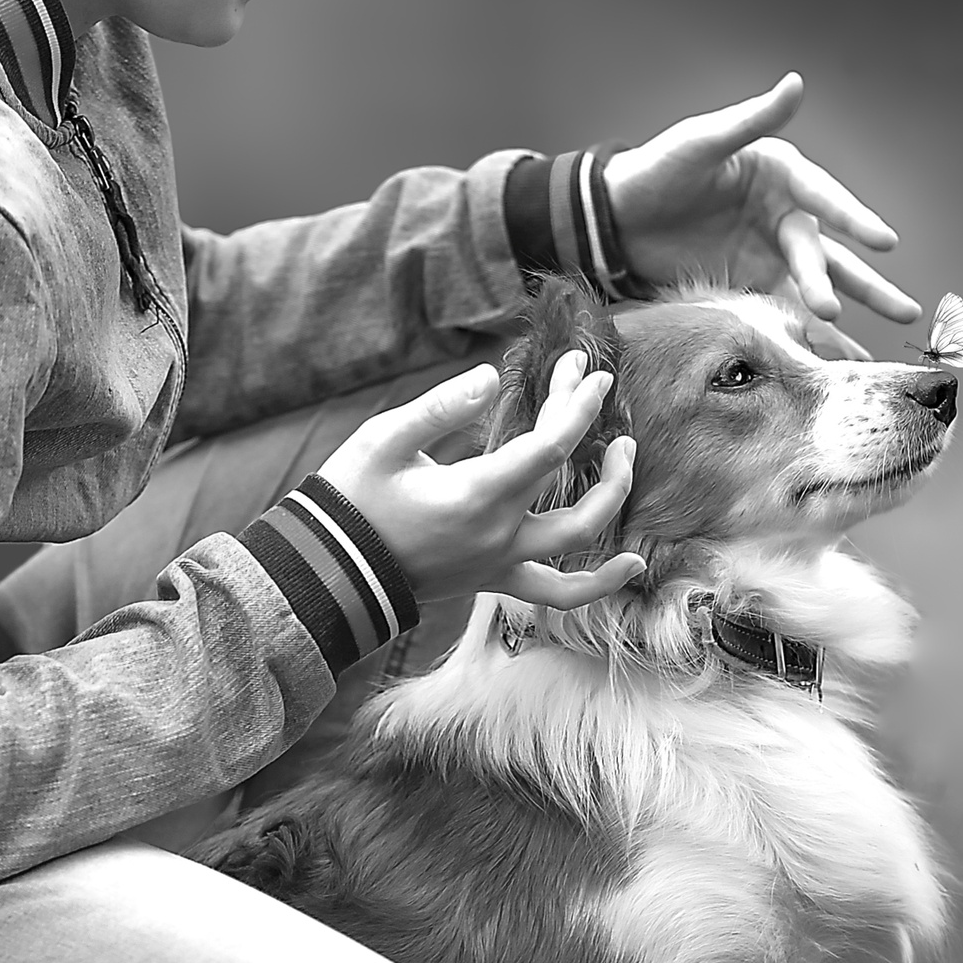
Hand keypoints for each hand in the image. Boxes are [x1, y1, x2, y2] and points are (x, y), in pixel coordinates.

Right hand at [325, 353, 644, 610]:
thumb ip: (439, 408)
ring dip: (612, 496)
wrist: (330, 572)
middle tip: (600, 391)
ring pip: (579, 540)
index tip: (588, 369)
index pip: (551, 445)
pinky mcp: (493, 580)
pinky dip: (599, 583)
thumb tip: (488, 377)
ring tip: (626, 456)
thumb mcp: (383, 440)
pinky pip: (558, 593)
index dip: (577, 402)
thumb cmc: (351, 500)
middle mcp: (498, 534)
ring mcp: (500, 563)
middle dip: (595, 431)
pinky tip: (632, 564)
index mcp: (475, 494)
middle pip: (572, 482)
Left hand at [603, 72, 919, 352]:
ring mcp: (770, 253)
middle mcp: (784, 214)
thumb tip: (796, 83)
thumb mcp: (702, 141)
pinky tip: (842, 355)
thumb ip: (751, 120)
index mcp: (780, 174)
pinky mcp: (751, 284)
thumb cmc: (660, 169)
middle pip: (829, 252)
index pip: (822, 198)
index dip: (852, 218)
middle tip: (899, 307)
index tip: (883, 240)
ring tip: (893, 328)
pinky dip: (813, 332)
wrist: (617, 217)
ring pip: (820, 284)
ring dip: (852, 306)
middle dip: (864, 281)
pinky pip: (787, 310)